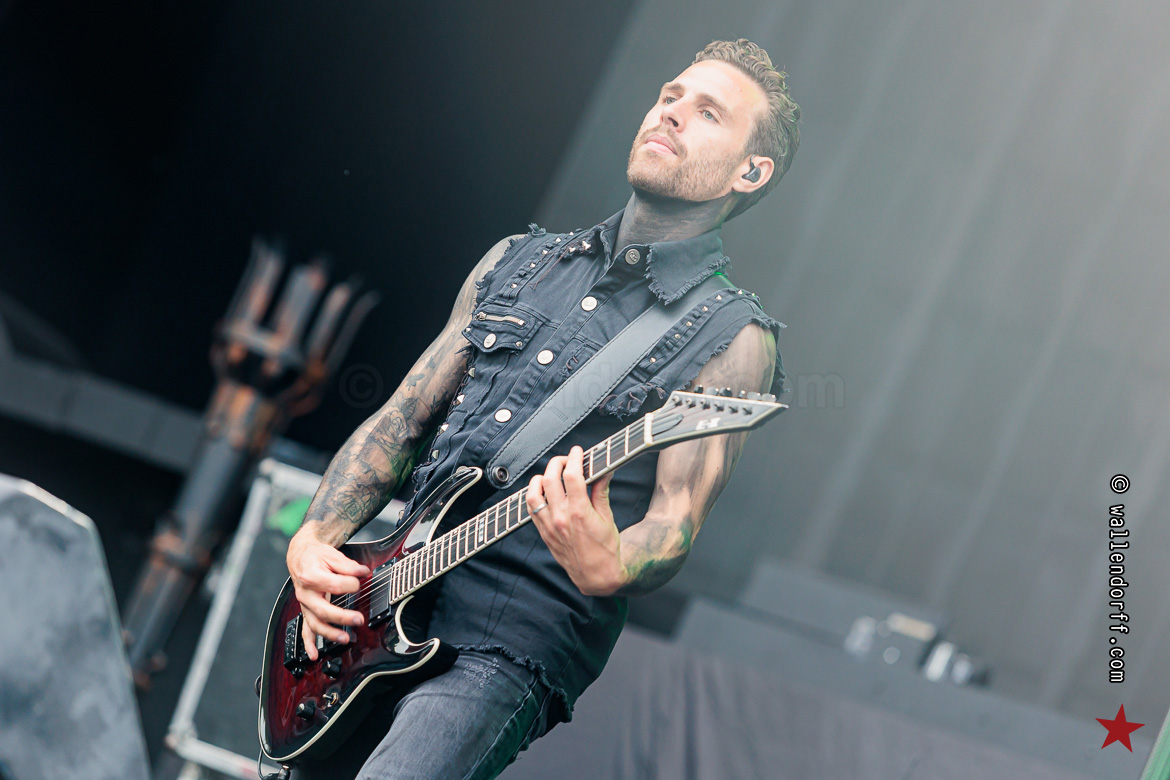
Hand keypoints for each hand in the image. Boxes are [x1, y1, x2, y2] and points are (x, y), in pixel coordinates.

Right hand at [286, 530, 371, 660]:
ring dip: (329, 633)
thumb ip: (349, 565)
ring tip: (345, 638)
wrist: (301, 556)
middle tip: (358, 619)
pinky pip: (305, 630)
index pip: (335, 585)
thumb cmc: (316, 556)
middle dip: (341, 617)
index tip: (361, 580)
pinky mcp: (306, 610)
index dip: (351, 584)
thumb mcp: (332, 555)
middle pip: (323, 610)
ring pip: (314, 623)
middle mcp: (305, 593)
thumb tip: (363, 572)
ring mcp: (304, 604)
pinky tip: (314, 655)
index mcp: (311, 576)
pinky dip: (309, 643)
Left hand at [526, 445, 623, 595]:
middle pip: (550, 479)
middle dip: (558, 462)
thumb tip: (604, 471)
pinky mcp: (544, 533)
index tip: (577, 451)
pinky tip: (543, 491)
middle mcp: (561, 517)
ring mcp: (549, 526)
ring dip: (541, 478)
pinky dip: (534, 495)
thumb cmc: (605, 549)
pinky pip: (531, 509)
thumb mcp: (608, 518)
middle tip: (567, 460)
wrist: (596, 575)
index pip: (572, 475)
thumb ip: (601, 491)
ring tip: (552, 474)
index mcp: (579, 512)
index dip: (574, 458)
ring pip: (534, 493)